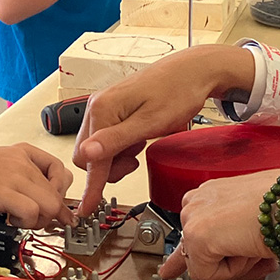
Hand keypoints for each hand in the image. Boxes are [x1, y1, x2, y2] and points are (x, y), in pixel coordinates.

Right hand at [0, 142, 73, 228]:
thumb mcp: (0, 165)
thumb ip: (21, 177)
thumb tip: (39, 200)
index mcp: (24, 152)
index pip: (61, 172)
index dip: (61, 193)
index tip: (59, 208)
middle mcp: (24, 163)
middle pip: (58, 193)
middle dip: (52, 213)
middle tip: (37, 220)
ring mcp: (16, 177)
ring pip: (51, 204)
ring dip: (40, 220)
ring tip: (23, 220)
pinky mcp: (4, 192)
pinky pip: (33, 212)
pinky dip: (26, 223)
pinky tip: (12, 221)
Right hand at [73, 46, 255, 214]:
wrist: (193, 71)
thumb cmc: (177, 91)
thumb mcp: (150, 123)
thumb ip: (116, 141)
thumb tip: (87, 155)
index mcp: (102, 109)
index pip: (89, 158)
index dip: (91, 186)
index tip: (86, 208)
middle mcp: (97, 106)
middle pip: (88, 155)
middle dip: (109, 167)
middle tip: (134, 161)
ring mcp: (105, 106)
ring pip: (97, 148)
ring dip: (116, 157)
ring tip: (139, 147)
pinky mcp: (114, 108)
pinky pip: (107, 137)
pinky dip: (120, 146)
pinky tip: (138, 139)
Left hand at [158, 169, 279, 279]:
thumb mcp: (255, 217)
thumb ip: (235, 235)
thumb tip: (232, 257)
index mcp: (210, 193)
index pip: (192, 228)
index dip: (194, 256)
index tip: (172, 272)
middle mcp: (197, 201)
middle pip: (199, 252)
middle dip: (227, 261)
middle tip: (254, 253)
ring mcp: (193, 217)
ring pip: (204, 265)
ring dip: (232, 265)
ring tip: (255, 246)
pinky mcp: (196, 235)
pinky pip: (206, 275)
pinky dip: (230, 272)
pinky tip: (247, 250)